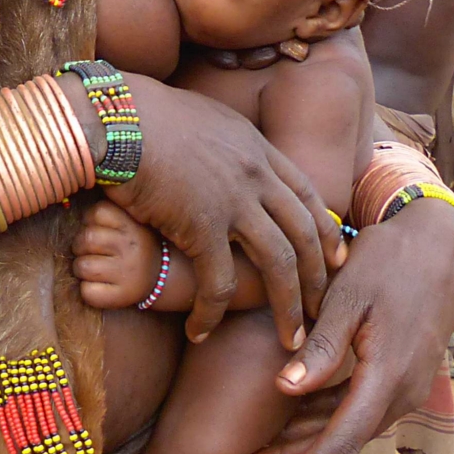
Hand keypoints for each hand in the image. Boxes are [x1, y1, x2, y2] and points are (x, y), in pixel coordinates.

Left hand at [72, 199, 160, 308]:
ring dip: (81, 268)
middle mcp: (130, 247)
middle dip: (80, 246)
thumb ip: (108, 215)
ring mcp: (126, 272)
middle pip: (86, 238)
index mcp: (132, 225)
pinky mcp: (121, 296)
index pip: (98, 212)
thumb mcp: (130, 222)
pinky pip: (87, 292)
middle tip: (90, 252)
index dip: (89, 221)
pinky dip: (87, 290)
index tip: (96, 229)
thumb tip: (78, 215)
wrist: (161, 276)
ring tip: (93, 268)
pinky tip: (98, 285)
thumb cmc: (134, 246)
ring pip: (82, 266)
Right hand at [103, 75, 343, 348]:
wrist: (116, 116)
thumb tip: (223, 156)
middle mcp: (255, 174)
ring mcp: (233, 200)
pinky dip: (212, 312)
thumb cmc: (145, 114)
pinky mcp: (201, 225)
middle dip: (318, 277)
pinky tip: (200, 332)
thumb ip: (225, 144)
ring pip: (280, 262)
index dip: (325, 230)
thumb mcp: (204, 118)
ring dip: (288, 306)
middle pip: (304, 233)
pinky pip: (219, 281)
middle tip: (321, 310)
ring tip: (291, 339)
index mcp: (257, 148)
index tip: (336, 258)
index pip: (307, 194)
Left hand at [258, 197, 453, 453]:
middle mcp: (403, 391)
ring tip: (267, 449)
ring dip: (312, 439)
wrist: (438, 242)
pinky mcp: (405, 374)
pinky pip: (364, 407)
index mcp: (388, 376)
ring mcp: (408, 385)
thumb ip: (322, 346)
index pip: (343, 442)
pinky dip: (330, 416)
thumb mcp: (349, 295)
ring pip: (354, 425)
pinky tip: (299, 413)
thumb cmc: (389, 260)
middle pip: (346, 441)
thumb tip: (285, 389)